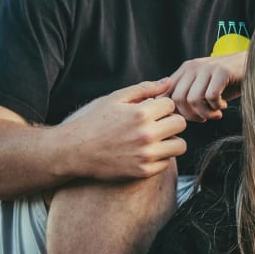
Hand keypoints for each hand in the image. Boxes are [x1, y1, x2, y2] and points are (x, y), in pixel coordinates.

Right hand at [61, 79, 186, 179]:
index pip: (171, 104)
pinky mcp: (144, 171)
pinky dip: (160, 156)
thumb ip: (144, 89)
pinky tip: (145, 151)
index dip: (161, 106)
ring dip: (171, 140)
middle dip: (170, 121)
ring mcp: (146, 155)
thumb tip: (168, 81)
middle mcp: (146, 135)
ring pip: (180, 145)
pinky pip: (167, 162)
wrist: (74, 151)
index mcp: (140, 114)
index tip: (150, 110)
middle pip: (181, 124)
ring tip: (155, 138)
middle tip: (157, 123)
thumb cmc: (93, 121)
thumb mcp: (114, 99)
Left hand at [166, 52, 246, 121]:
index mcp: (185, 70)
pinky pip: (211, 96)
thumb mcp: (204, 87)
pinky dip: (217, 106)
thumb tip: (170, 115)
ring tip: (215, 113)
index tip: (189, 118)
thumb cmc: (229, 82)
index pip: (166, 93)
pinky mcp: (222, 71)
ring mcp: (207, 67)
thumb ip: (187, 95)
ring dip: (205, 113)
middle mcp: (193, 66)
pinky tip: (223, 105)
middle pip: (178, 99)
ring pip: (193, 99)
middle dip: (190, 116)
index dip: (174, 111)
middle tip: (204, 118)